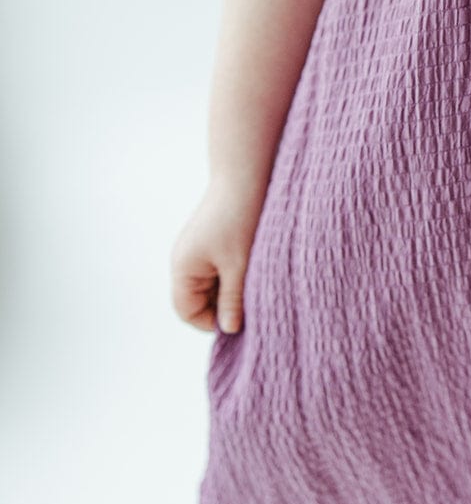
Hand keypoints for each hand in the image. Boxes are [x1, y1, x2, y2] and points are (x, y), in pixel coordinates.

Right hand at [169, 175, 265, 334]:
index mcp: (183, 268)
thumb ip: (232, 300)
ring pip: (213, 285)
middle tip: (253, 302)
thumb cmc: (240, 219)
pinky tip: (254, 266)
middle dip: (225, 305)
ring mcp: (198, 250)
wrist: (247, 175)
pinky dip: (236, 273)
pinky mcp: (212, 241)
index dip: (213, 322)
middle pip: (199, 300)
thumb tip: (229, 328)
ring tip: (255, 281)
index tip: (242, 319)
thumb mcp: (239, 266)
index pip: (188, 312)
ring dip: (233, 288)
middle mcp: (185, 260)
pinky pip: (221, 269)